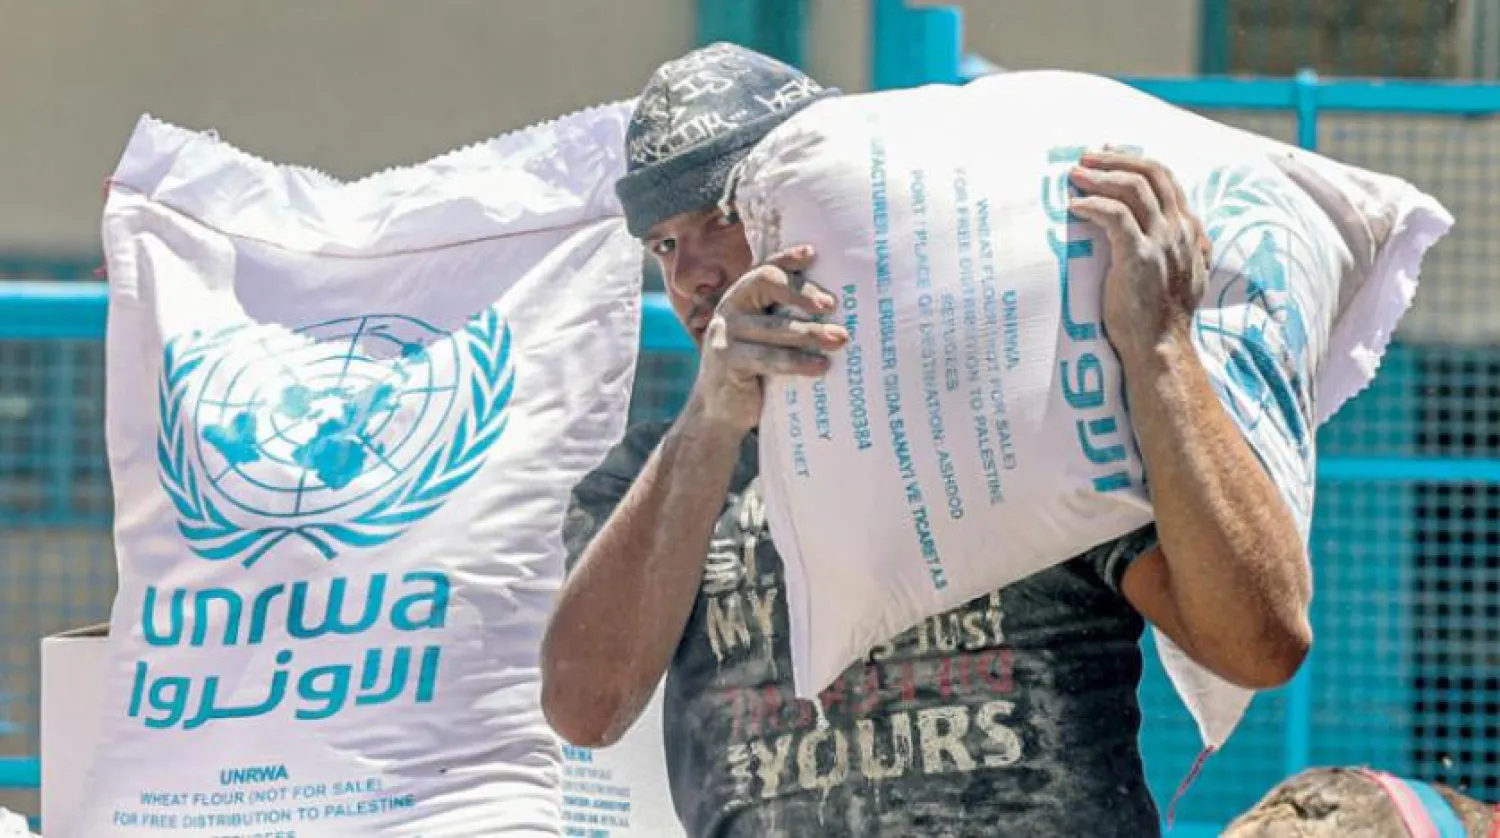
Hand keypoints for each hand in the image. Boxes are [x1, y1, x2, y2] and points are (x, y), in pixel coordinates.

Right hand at [689, 245, 848, 434]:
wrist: (720, 411)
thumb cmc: (756, 370)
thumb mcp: (767, 339)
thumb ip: (786, 320)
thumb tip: (842, 313)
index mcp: (743, 295)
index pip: (766, 267)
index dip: (788, 258)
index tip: (813, 254)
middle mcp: (731, 306)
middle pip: (766, 283)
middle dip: (802, 291)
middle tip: (832, 305)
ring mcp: (724, 332)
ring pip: (773, 326)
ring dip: (810, 333)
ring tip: (840, 340)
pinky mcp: (726, 360)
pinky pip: (767, 358)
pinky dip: (797, 362)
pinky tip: (820, 367)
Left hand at [1068, 150, 1211, 362]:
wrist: (1162, 348)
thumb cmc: (1162, 318)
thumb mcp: (1183, 276)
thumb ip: (1181, 250)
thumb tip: (1167, 233)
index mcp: (1189, 231)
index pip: (1167, 180)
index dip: (1136, 162)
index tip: (1108, 155)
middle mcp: (1180, 230)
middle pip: (1152, 173)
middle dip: (1117, 159)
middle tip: (1086, 157)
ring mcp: (1162, 242)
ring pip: (1134, 188)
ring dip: (1101, 175)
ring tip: (1075, 175)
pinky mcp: (1140, 257)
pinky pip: (1115, 216)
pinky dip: (1092, 205)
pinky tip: (1074, 206)